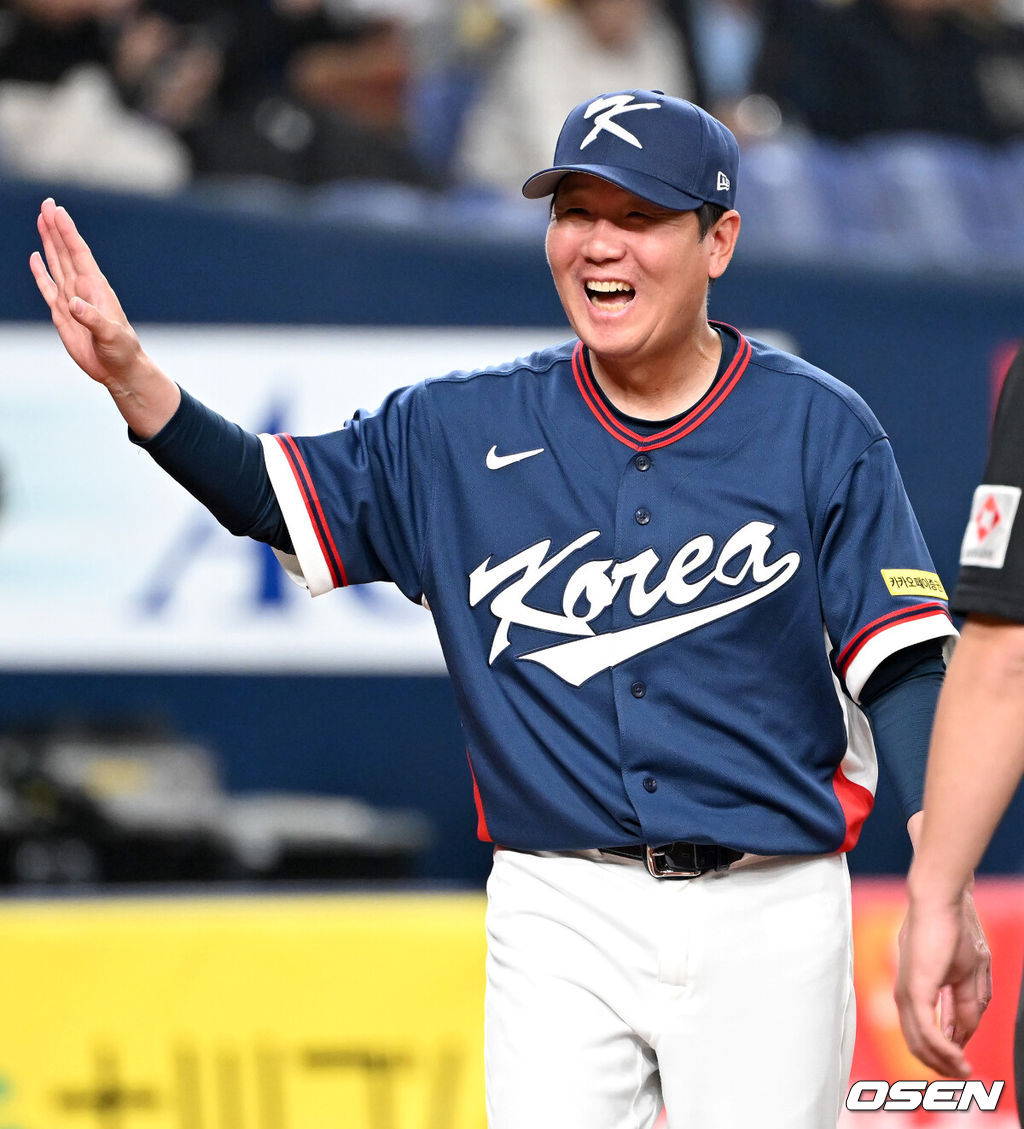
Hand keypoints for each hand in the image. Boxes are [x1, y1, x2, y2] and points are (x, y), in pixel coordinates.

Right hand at [31, 198, 143, 388]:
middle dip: (56, 229)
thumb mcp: (110, 335)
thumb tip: (73, 303)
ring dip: (49, 243)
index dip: (68, 232)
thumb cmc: (121, 351)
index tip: (57, 211)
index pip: (79, 254)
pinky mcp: (63, 314)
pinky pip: (48, 288)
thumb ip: (92, 319)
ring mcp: (72, 300)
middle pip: (66, 252)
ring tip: (42, 221)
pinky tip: (35, 258)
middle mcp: (83, 289)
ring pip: (57, 264)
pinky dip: (40, 273)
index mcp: (96, 289)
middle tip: (46, 204)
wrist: (119, 370)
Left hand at [895, 887, 991, 1076]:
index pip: (925, 1033)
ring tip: (963, 1071)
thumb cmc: (956, 933)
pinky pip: (925, 1029)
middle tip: (962, 1076)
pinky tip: (956, 1056)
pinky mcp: (914, 988)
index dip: (945, 1054)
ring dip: (943, 1061)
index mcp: (917, 990)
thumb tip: (960, 1038)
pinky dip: (942, 1048)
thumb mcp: (967, 978)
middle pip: (918, 1043)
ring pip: (920, 1041)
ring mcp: (908, 991)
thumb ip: (964, 1008)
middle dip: (941, 1065)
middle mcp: (907, 994)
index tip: (962, 1068)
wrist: (944, 902)